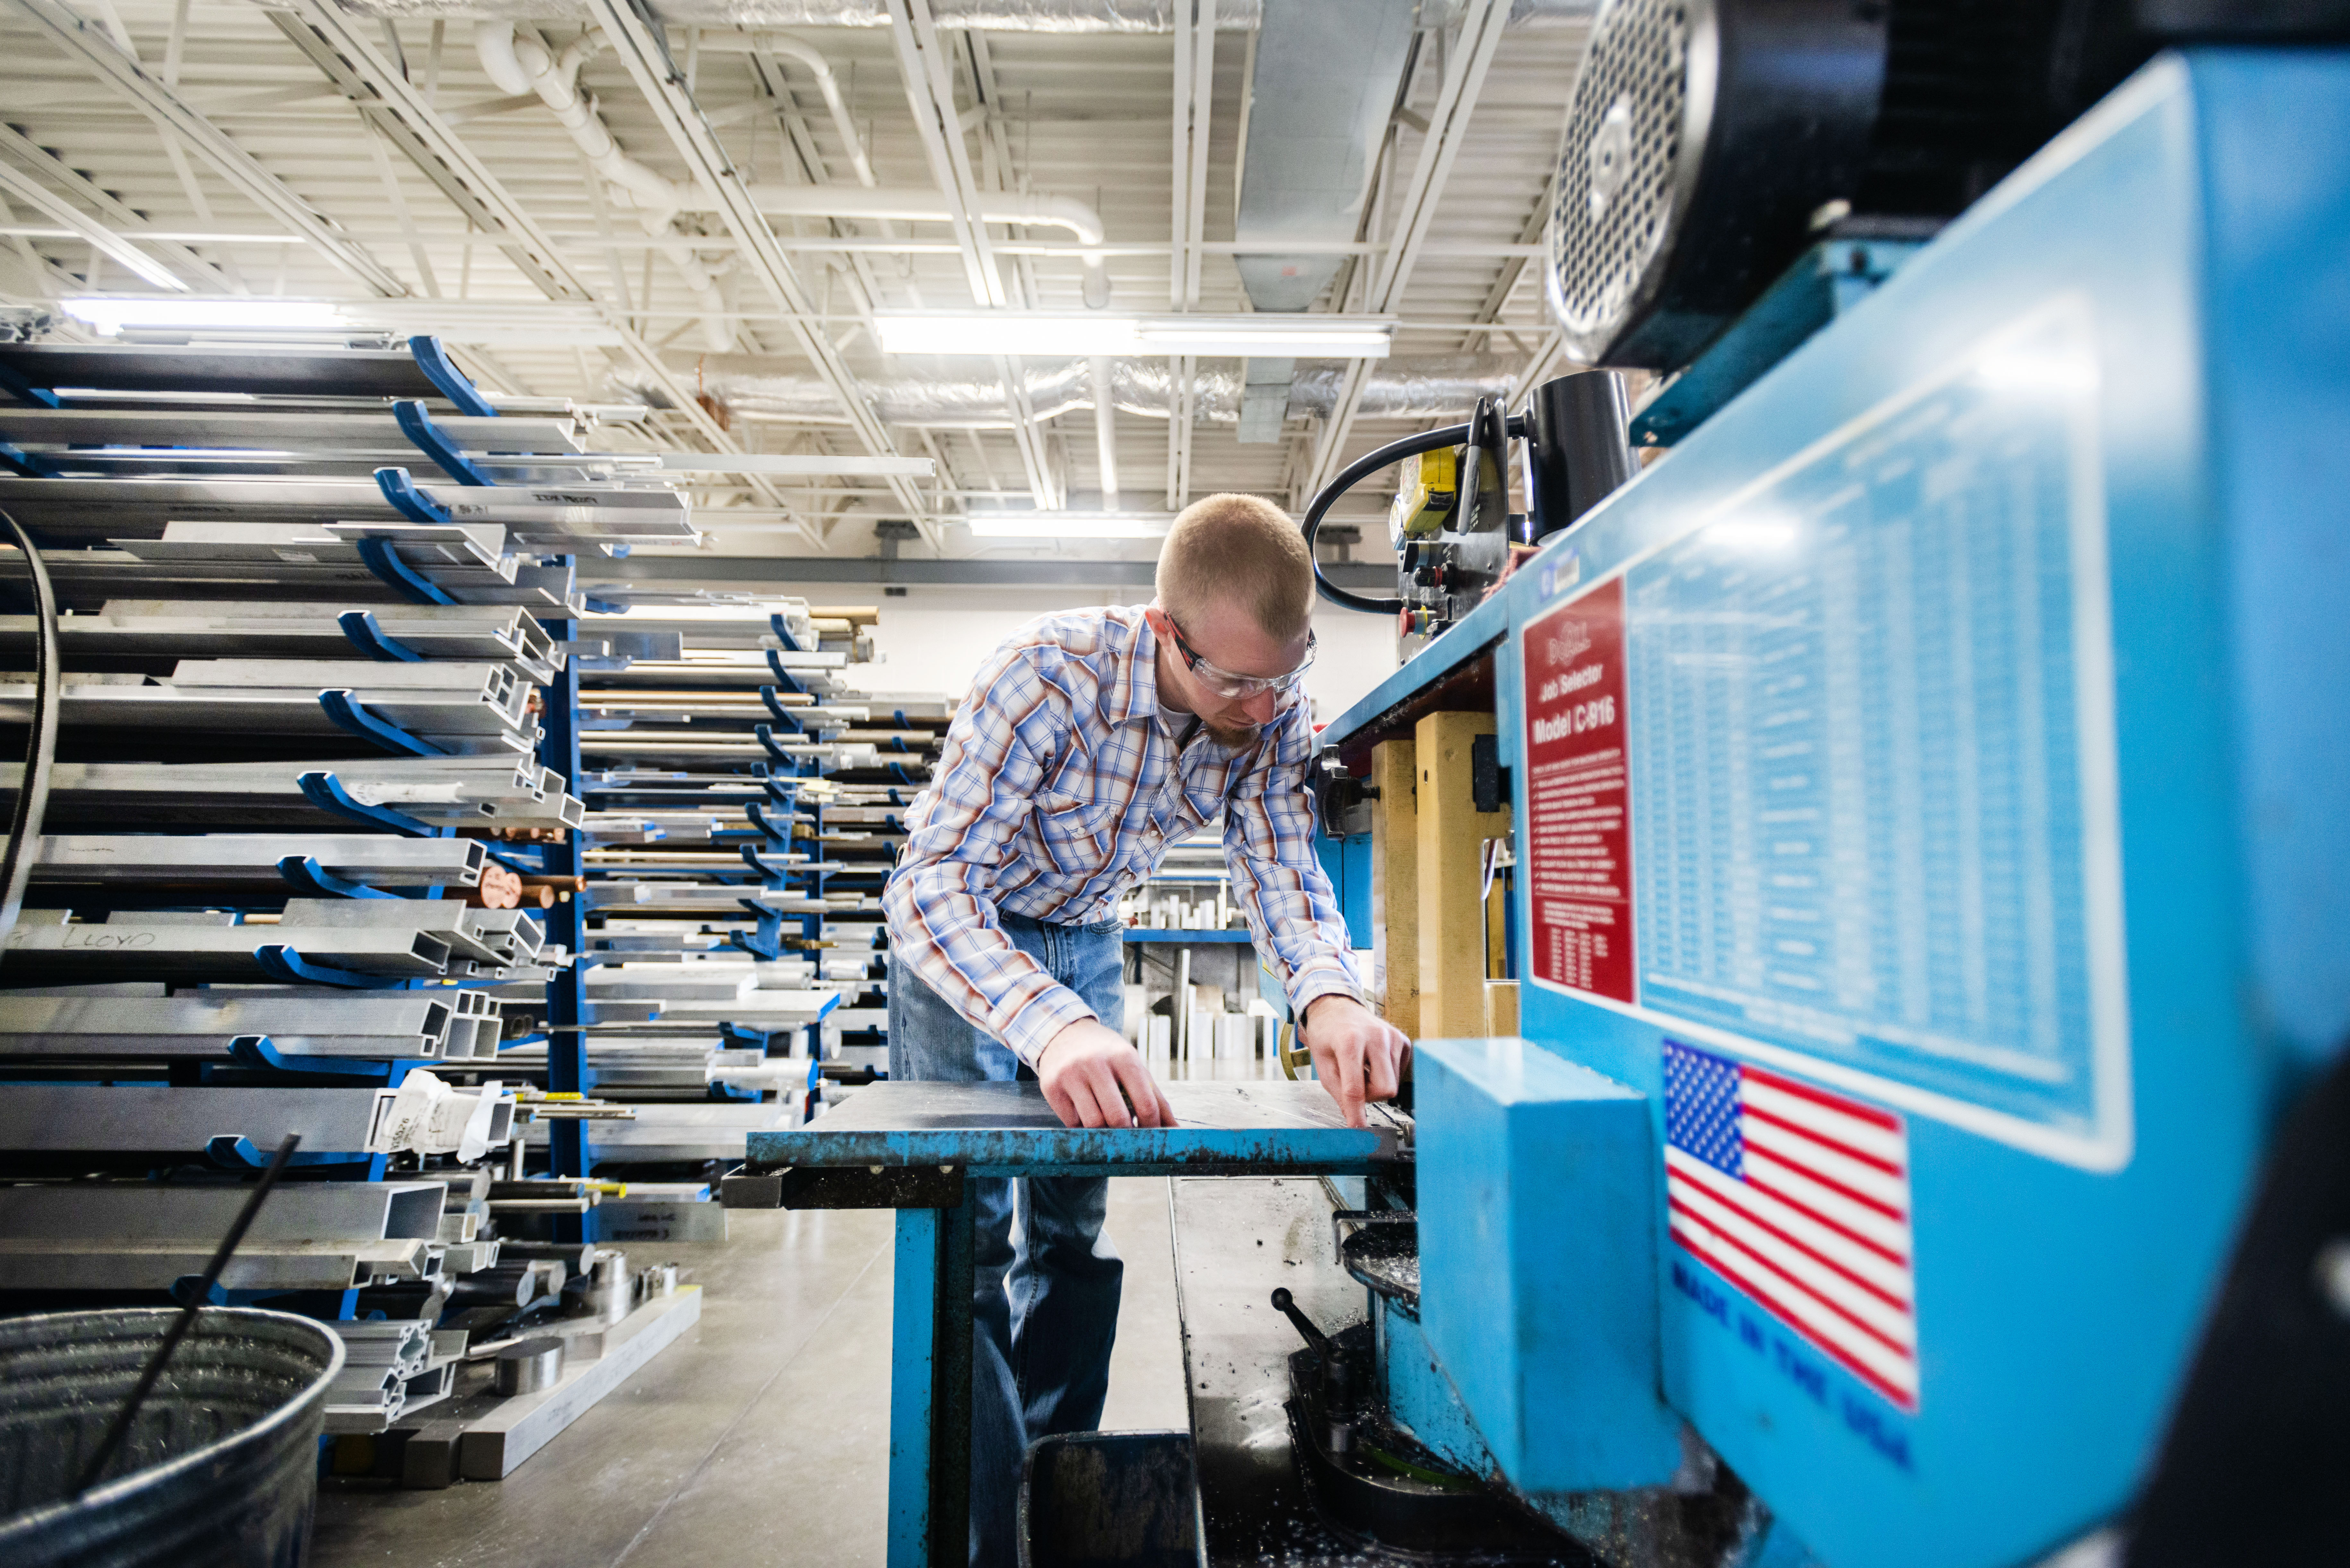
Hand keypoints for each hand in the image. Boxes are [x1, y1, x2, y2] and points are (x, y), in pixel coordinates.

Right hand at [1037, 1020, 1177, 1129]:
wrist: (1064, 1033)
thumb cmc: (1107, 1055)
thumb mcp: (1133, 1066)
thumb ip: (1155, 1098)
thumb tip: (1176, 1131)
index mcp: (1124, 1056)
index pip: (1145, 1103)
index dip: (1152, 1127)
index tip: (1152, 1137)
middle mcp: (1096, 1063)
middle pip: (1117, 1117)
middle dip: (1126, 1134)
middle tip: (1128, 1137)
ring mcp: (1071, 1074)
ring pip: (1093, 1123)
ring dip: (1104, 1133)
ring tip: (1108, 1128)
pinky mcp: (1051, 1087)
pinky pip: (1072, 1123)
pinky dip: (1083, 1128)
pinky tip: (1086, 1118)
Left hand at [1299, 995, 1409, 1127]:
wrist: (1338, 1008)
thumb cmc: (1327, 1036)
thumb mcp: (1323, 1065)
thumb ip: (1338, 1092)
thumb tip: (1355, 1118)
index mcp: (1349, 1041)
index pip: (1355, 1087)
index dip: (1356, 1111)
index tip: (1358, 1128)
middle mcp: (1376, 1036)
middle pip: (1385, 1089)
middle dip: (1370, 1096)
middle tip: (1355, 1084)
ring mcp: (1393, 1036)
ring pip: (1393, 1084)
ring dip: (1376, 1084)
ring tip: (1362, 1067)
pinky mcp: (1403, 1040)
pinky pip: (1400, 1073)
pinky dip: (1385, 1074)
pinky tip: (1374, 1061)